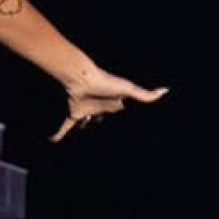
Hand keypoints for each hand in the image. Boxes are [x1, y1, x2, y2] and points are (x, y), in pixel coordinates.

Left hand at [51, 63, 168, 142]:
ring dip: (84, 127)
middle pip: (101, 119)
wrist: (82, 77)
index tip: (126, 125)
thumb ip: (145, 94)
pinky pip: (66, 126)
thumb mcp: (127, 88)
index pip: (117, 112)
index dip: (118, 115)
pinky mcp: (74, 113)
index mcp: (113, 104)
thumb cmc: (105, 81)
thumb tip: (166, 91)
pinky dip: (59, 134)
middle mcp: (99, 107)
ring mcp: (86, 110)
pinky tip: (52, 140)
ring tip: (82, 140)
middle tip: (103, 134)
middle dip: (101, 123)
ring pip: (85, 122)